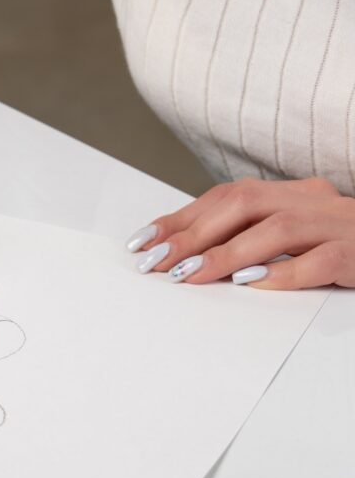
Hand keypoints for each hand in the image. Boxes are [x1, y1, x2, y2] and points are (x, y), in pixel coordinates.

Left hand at [126, 177, 354, 288]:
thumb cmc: (339, 247)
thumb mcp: (288, 238)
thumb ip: (245, 238)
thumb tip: (182, 255)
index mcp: (290, 192)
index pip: (224, 197)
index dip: (181, 217)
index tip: (142, 242)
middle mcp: (311, 199)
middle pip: (244, 204)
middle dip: (194, 234)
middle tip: (158, 263)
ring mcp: (338, 223)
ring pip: (277, 229)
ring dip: (228, 253)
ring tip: (192, 276)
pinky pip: (321, 259)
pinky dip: (283, 272)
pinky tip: (252, 284)